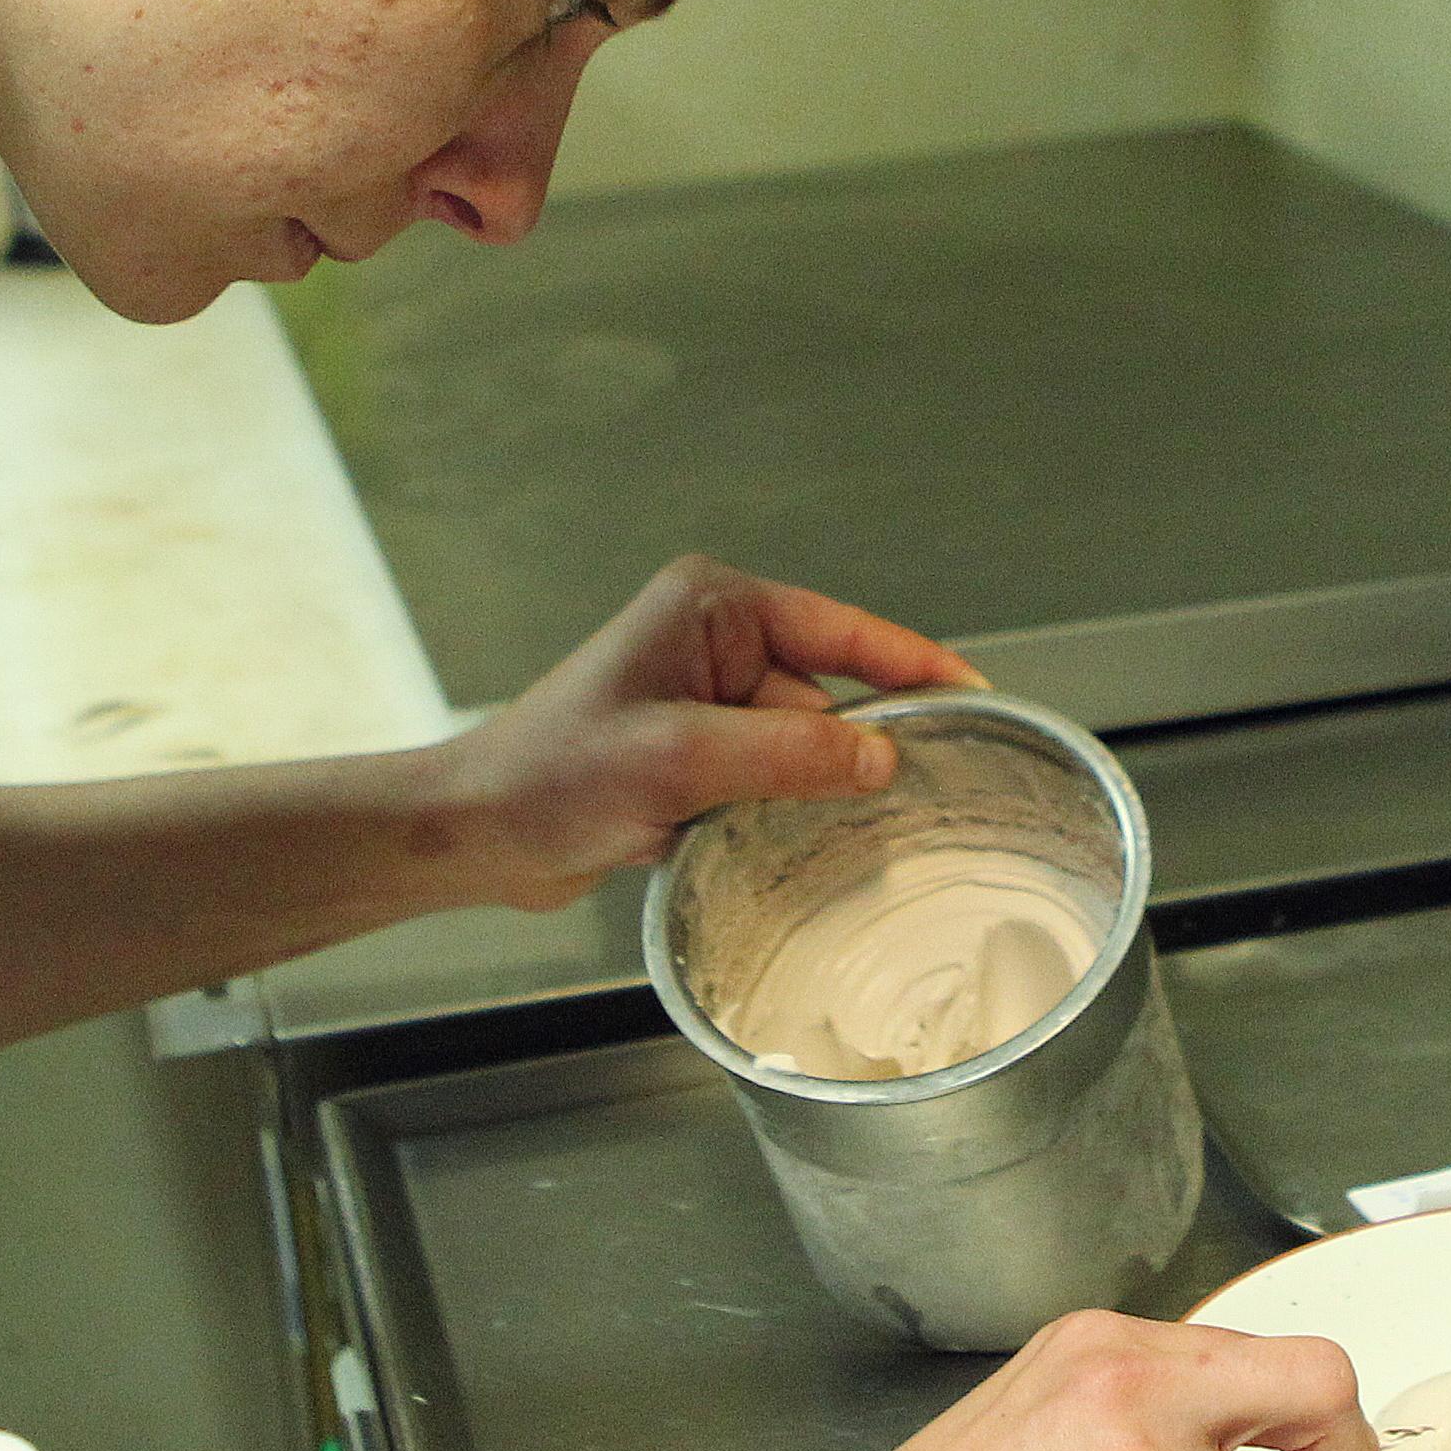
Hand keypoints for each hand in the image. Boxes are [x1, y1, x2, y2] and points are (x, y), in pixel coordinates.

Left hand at [437, 554, 982, 908]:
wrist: (475, 833)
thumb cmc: (548, 776)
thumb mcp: (679, 759)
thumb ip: (788, 753)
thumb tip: (882, 754)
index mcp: (713, 606)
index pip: (841, 629)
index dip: (912, 663)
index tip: (976, 695)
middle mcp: (715, 641)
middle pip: (827, 698)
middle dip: (844, 754)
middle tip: (876, 809)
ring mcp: (705, 700)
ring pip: (802, 750)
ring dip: (801, 795)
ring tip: (769, 828)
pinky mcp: (696, 755)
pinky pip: (769, 781)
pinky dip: (774, 814)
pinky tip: (758, 844)